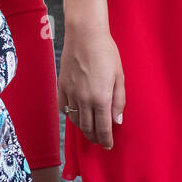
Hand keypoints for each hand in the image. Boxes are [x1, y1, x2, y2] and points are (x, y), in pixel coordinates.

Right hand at [57, 28, 125, 149]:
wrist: (84, 35)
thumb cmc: (106, 52)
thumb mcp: (119, 75)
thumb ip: (119, 100)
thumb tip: (117, 121)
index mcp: (101, 97)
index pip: (103, 127)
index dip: (106, 139)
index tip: (108, 146)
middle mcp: (84, 99)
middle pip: (87, 128)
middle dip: (95, 138)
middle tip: (100, 141)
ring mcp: (70, 94)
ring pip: (75, 121)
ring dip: (83, 129)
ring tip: (90, 131)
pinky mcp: (61, 88)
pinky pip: (64, 109)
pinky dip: (71, 117)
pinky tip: (77, 116)